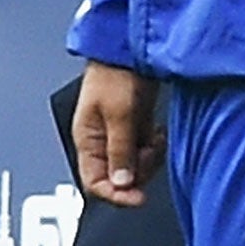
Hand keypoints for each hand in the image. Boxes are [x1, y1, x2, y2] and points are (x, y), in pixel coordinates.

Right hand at [72, 60, 163, 205]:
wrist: (130, 48)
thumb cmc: (115, 73)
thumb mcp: (118, 113)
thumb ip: (120, 149)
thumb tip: (122, 183)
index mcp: (87, 140)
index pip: (94, 183)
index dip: (115, 194)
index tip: (137, 197)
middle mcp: (101, 141)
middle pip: (118, 178)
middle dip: (137, 172)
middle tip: (149, 154)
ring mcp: (120, 133)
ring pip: (135, 165)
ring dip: (149, 159)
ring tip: (154, 139)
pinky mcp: (136, 125)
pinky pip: (145, 150)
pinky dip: (154, 146)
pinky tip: (158, 132)